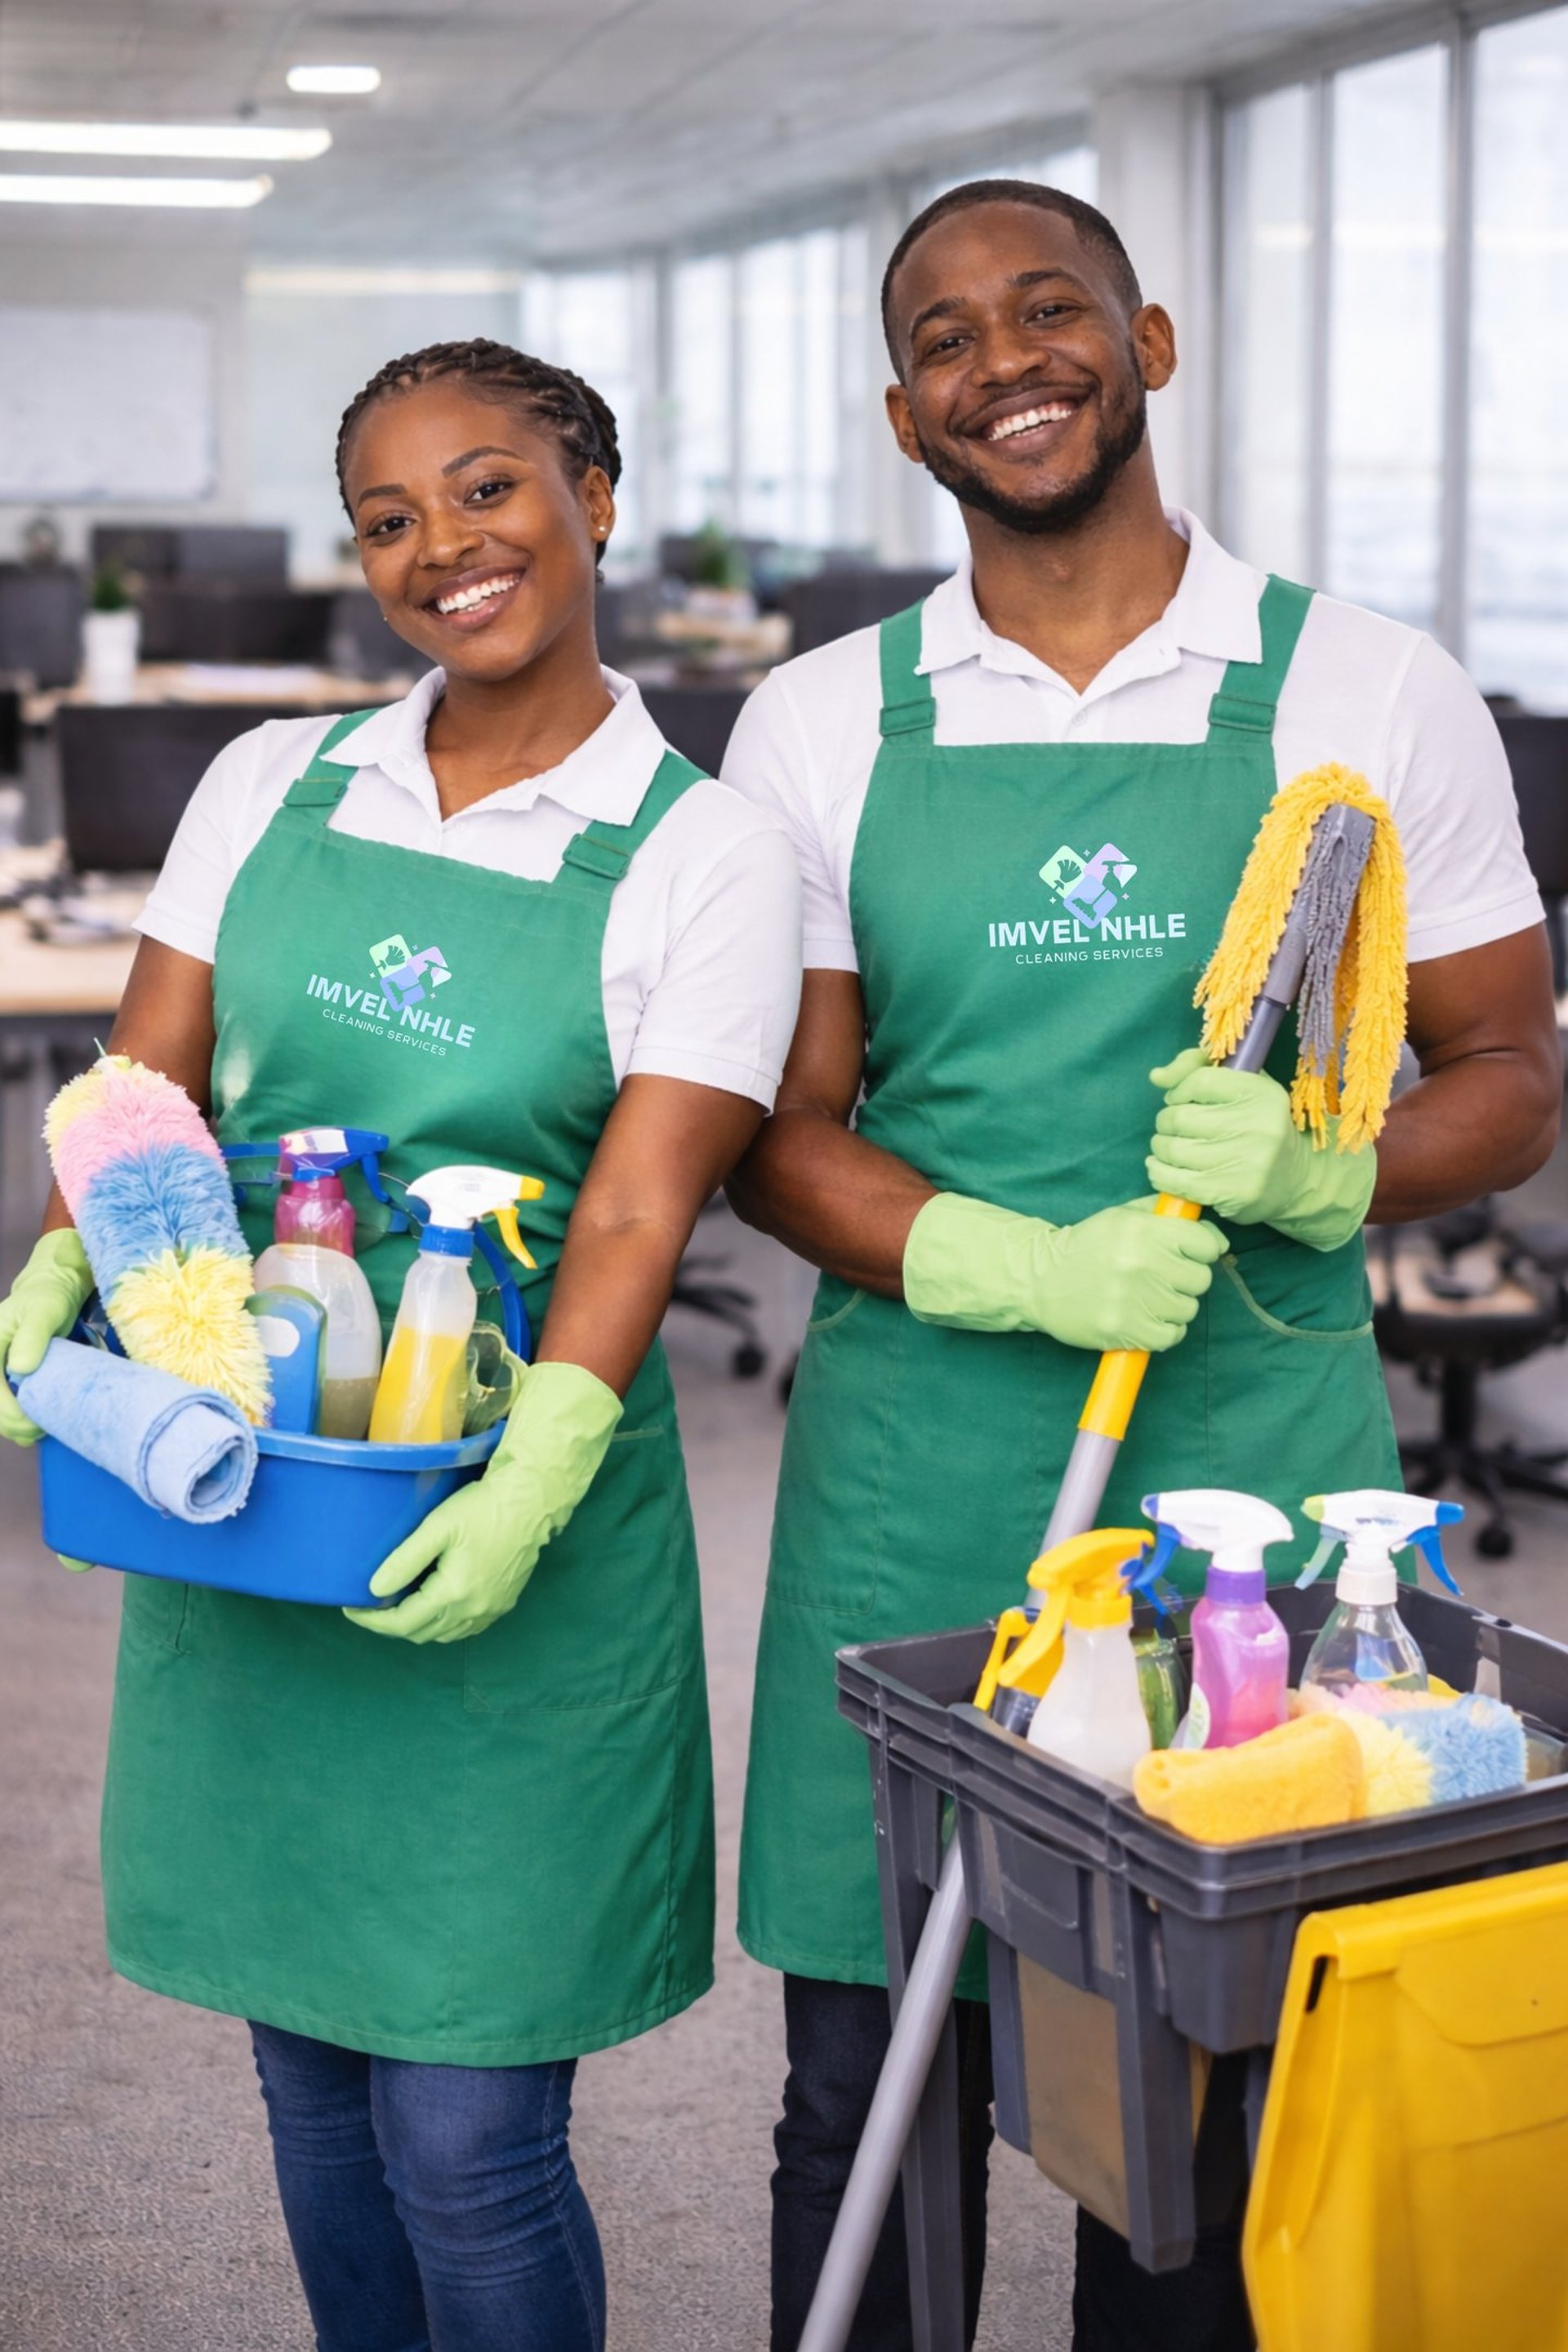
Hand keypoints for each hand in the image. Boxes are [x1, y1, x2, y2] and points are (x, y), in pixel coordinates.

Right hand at [0, 1228, 93, 1445]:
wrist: (53, 1292)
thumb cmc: (49, 1298)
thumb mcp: (45, 1311)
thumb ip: (33, 1336)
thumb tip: (20, 1368)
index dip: (8, 1412)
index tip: (33, 1423)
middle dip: (12, 1425)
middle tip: (41, 1431)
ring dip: (14, 1427)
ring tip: (42, 1429)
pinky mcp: (5, 1378)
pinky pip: (5, 1407)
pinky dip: (19, 1422)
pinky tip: (37, 1425)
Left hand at [345, 1360, 621, 1644]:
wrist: (531, 1504)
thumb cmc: (482, 1508)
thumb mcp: (438, 1527)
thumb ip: (405, 1560)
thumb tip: (374, 1590)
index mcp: (453, 1594)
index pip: (402, 1623)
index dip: (372, 1621)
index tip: (352, 1608)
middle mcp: (472, 1611)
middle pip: (420, 1633)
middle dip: (391, 1624)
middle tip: (371, 1604)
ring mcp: (491, 1611)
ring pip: (443, 1635)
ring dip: (417, 1626)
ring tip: (398, 1605)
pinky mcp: (503, 1604)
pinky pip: (465, 1628)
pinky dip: (442, 1624)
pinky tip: (435, 1605)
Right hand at [903, 1191, 1227, 1354]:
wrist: (1040, 1279)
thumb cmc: (1087, 1246)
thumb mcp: (1122, 1217)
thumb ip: (1164, 1217)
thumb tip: (1214, 1236)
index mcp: (1144, 1230)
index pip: (1207, 1244)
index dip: (1201, 1250)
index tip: (1187, 1254)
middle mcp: (1143, 1263)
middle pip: (1201, 1280)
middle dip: (1186, 1279)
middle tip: (1162, 1278)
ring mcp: (1135, 1299)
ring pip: (1188, 1309)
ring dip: (1174, 1306)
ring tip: (1149, 1298)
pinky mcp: (1126, 1330)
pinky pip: (1171, 1335)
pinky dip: (1164, 1331)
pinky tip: (1147, 1319)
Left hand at [1147, 1050, 1376, 1250]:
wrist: (1295, 1179)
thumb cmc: (1259, 1125)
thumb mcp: (1242, 1086)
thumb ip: (1198, 1068)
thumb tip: (1157, 1076)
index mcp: (1261, 1093)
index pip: (1199, 1081)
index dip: (1178, 1090)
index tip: (1179, 1099)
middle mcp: (1257, 1126)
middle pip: (1180, 1117)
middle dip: (1166, 1121)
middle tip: (1174, 1128)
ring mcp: (1245, 1162)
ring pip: (1173, 1149)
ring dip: (1161, 1147)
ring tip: (1170, 1148)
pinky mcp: (1231, 1193)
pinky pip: (1173, 1180)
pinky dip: (1158, 1172)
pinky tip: (1162, 1168)